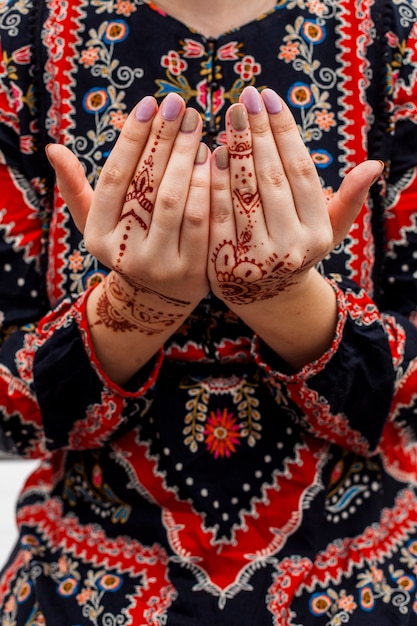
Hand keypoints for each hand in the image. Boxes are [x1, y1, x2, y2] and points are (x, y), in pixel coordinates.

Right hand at [48, 93, 210, 382]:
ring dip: (186, 158)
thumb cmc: (128, 244)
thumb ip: (77, 187)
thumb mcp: (98, 223)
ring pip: (174, 201)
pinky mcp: (192, 272)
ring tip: (196, 125)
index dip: (131, 138)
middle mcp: (126, 252)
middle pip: (146, 185)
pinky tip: (213, 157)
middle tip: (179, 104)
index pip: (113, 178)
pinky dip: (208, 186)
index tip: (148, 103)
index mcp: (98, 235)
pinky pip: (202, 220)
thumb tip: (53, 148)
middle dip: (164, 139)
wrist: (157, 297)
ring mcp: (159, 264)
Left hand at [208, 86, 382, 368]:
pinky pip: (217, 214)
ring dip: (235, 151)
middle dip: (257, 133)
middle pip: (270, 178)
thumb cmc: (297, 250)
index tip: (270, 98)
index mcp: (317, 232)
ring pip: (243, 194)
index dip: (284, 132)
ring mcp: (255, 257)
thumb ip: (349, 199)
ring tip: (229, 116)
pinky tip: (210, 152)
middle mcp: (289, 247)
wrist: (266, 296)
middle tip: (245, 97)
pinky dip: (213, 182)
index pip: (300, 172)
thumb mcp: (328, 230)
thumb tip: (375, 166)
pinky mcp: (223, 263)